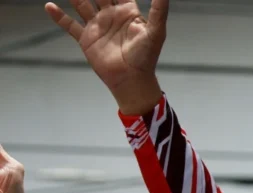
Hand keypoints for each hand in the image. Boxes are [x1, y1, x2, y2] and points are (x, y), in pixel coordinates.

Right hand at [45, 0, 168, 114]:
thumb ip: (159, 9)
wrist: (132, 80)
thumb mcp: (156, 31)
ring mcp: (97, 26)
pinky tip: (49, 6)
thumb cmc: (146, 56)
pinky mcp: (86, 39)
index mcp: (128, 12)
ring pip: (81, 4)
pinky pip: (70, 25)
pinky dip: (59, 16)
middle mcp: (111, 16)